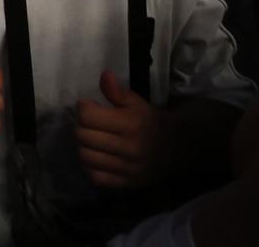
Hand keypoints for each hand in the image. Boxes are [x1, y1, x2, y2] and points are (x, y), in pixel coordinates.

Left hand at [74, 70, 172, 188]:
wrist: (176, 148)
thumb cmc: (152, 121)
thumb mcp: (138, 102)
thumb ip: (118, 91)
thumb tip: (104, 75)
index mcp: (130, 124)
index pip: (88, 116)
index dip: (84, 107)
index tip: (89, 106)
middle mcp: (127, 147)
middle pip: (83, 136)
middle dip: (82, 126)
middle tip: (90, 123)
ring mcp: (126, 167)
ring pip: (86, 156)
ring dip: (84, 146)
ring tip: (91, 139)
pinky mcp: (126, 182)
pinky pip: (96, 177)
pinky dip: (90, 167)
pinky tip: (96, 157)